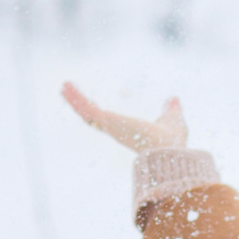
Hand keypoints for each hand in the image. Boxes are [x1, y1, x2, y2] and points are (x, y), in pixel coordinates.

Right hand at [61, 82, 186, 152]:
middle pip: (93, 118)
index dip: (99, 113)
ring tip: (64, 87)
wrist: (169, 152)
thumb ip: (171, 110)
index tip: (93, 105)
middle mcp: (117, 131)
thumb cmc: (173, 141)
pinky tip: (66, 86)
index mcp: (130, 132)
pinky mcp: (107, 122)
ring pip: (86, 112)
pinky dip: (76, 97)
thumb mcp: (173, 118)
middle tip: (70, 94)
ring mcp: (110, 127)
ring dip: (74, 99)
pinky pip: (87, 108)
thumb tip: (174, 100)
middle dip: (80, 105)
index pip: (110, 122)